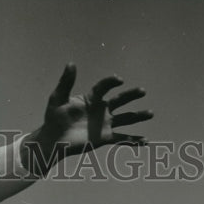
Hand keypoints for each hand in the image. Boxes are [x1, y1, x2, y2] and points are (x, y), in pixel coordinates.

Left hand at [24, 63, 152, 171]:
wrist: (53, 140)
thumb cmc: (54, 118)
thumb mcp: (57, 98)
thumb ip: (66, 82)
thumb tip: (71, 63)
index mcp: (92, 98)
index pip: (104, 87)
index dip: (111, 82)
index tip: (118, 80)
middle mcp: (101, 109)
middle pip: (120, 100)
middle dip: (131, 95)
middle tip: (142, 91)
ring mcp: (104, 124)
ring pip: (125, 118)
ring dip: (138, 115)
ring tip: (150, 113)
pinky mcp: (104, 138)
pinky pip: (121, 138)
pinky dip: (133, 140)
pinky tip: (145, 140)